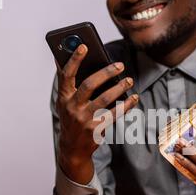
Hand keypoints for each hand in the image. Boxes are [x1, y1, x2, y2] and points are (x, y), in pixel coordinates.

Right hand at [56, 44, 138, 183]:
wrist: (72, 148)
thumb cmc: (71, 119)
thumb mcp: (64, 102)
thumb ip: (66, 82)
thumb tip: (62, 57)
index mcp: (63, 97)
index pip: (66, 74)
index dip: (74, 59)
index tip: (84, 46)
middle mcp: (72, 107)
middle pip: (89, 85)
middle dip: (105, 72)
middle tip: (120, 65)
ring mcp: (84, 119)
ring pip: (104, 99)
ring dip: (119, 88)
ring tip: (129, 80)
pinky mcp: (96, 129)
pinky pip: (114, 114)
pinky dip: (126, 105)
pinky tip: (134, 98)